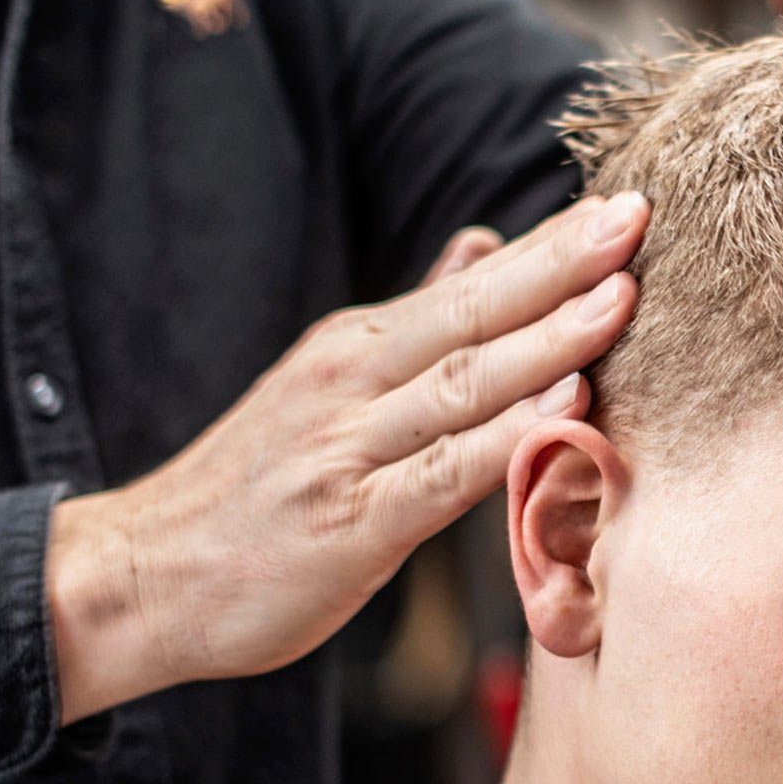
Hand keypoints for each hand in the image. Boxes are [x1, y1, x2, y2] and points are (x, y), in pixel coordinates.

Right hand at [45, 196, 646, 722]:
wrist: (142, 577)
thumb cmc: (249, 493)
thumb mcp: (325, 384)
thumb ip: (412, 321)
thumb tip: (482, 244)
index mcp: (354, 348)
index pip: (472, 286)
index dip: (551, 249)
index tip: (628, 206)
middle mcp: (352, 383)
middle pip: (474, 314)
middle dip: (562, 266)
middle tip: (640, 218)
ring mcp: (350, 451)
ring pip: (463, 383)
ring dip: (547, 339)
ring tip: (622, 296)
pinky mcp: (352, 524)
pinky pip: (443, 474)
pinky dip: (506, 437)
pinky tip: (563, 408)